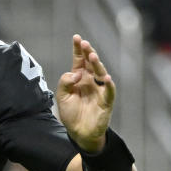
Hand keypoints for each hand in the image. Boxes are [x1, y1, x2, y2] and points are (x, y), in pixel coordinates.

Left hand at [56, 34, 114, 151]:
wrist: (79, 132)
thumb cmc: (71, 113)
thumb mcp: (62, 96)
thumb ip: (65, 82)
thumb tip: (76, 73)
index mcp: (79, 78)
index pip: (79, 60)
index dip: (78, 49)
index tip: (77, 37)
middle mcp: (91, 81)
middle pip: (91, 64)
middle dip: (88, 53)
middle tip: (85, 44)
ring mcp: (99, 90)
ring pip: (101, 74)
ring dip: (98, 65)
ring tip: (92, 56)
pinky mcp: (106, 101)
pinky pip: (109, 91)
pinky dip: (109, 84)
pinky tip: (106, 77)